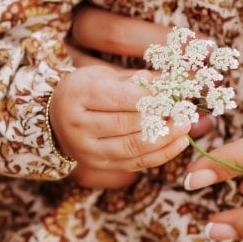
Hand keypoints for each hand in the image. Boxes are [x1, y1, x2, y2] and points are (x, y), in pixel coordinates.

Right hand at [62, 7, 212, 186]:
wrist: (56, 119)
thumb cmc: (86, 91)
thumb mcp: (104, 76)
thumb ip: (136, 79)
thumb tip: (172, 82)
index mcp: (77, 94)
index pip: (120, 97)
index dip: (152, 97)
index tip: (175, 93)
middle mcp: (77, 124)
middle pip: (126, 123)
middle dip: (161, 117)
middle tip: (185, 110)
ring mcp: (87, 150)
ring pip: (132, 147)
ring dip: (165, 138)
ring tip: (186, 126)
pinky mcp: (100, 165)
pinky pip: (136, 164)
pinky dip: (161, 154)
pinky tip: (180, 142)